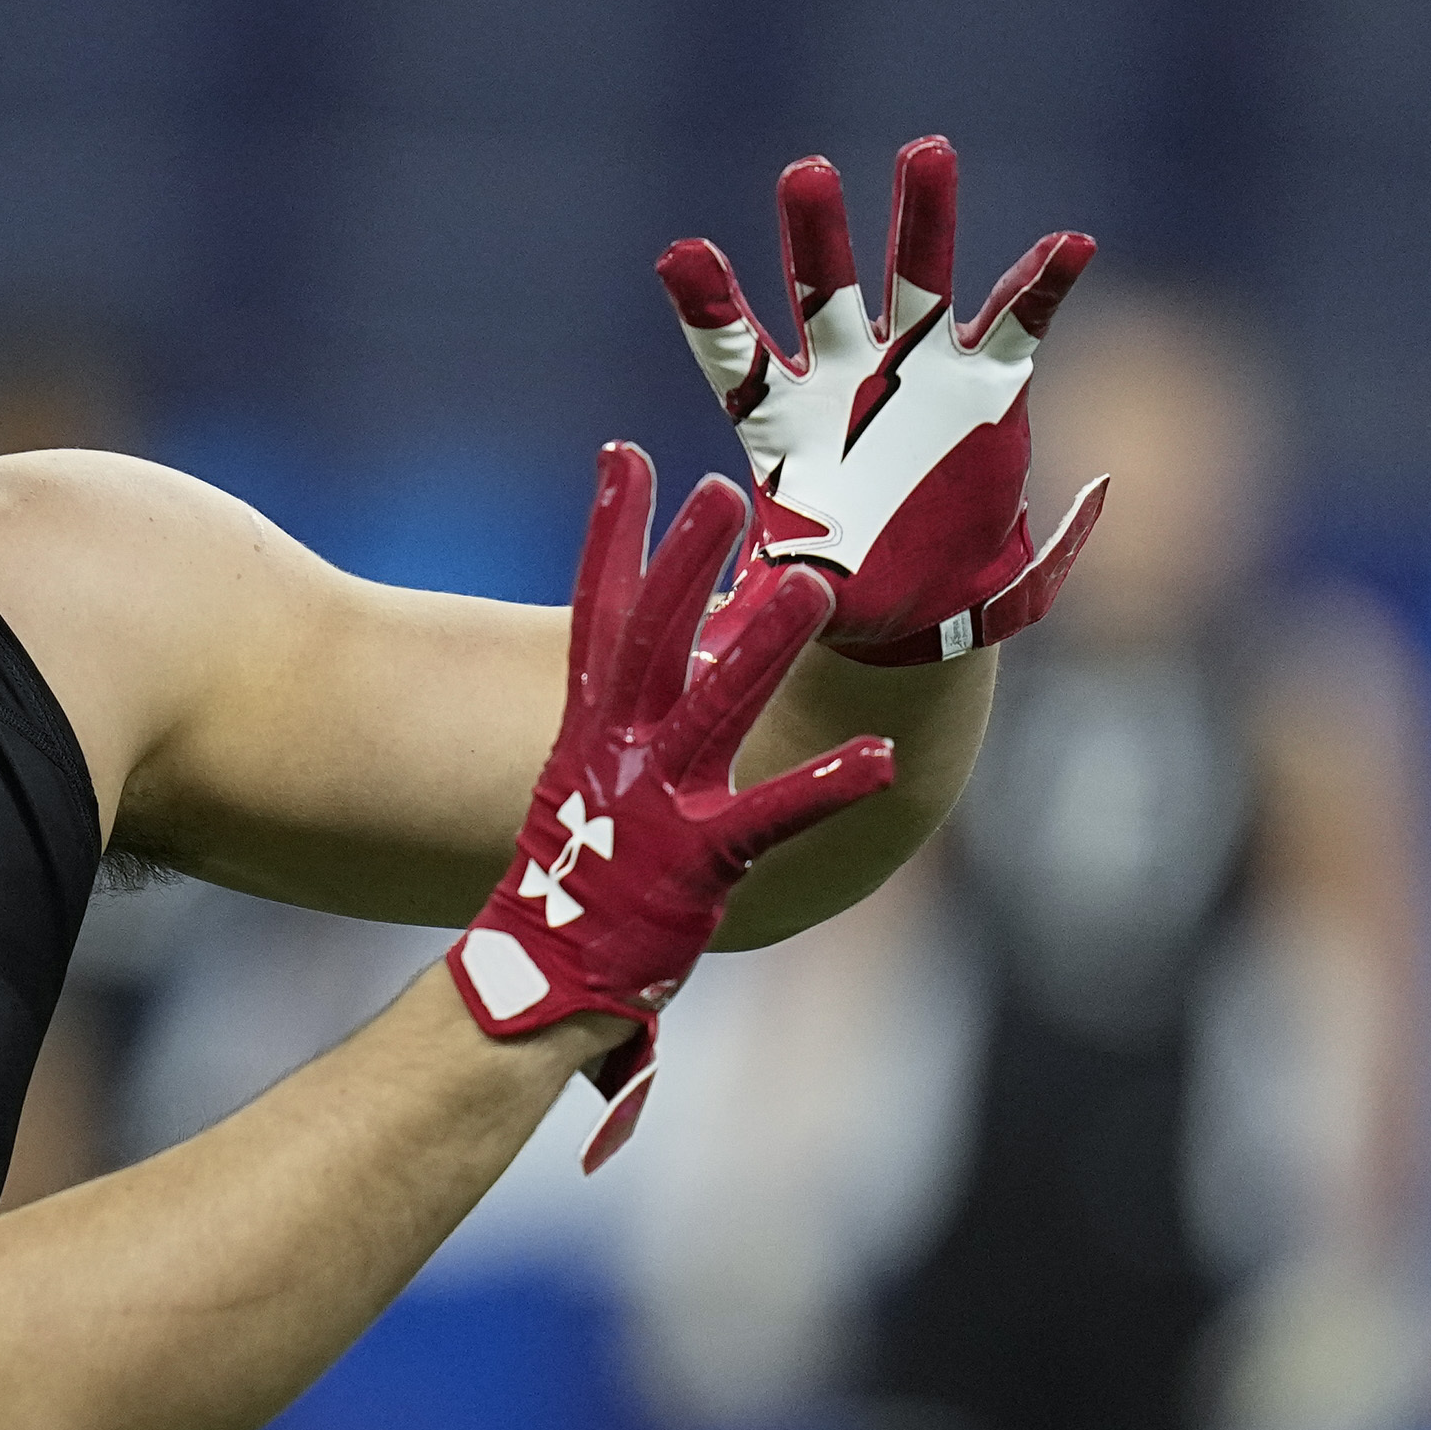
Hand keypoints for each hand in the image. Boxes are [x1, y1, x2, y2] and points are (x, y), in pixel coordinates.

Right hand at [447, 446, 894, 1168]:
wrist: (548, 976)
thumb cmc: (585, 872)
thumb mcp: (593, 778)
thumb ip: (635, 709)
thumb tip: (686, 643)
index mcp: (591, 726)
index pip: (600, 611)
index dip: (611, 531)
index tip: (623, 453)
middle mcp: (618, 752)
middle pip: (652, 639)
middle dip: (684, 563)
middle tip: (720, 487)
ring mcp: (655, 804)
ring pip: (715, 708)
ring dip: (765, 648)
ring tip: (818, 590)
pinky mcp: (697, 862)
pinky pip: (772, 818)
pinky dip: (826, 786)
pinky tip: (882, 759)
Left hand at [657, 137, 1104, 665]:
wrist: (918, 601)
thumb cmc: (843, 594)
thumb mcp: (799, 603)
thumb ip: (782, 602)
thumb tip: (771, 620)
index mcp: (780, 421)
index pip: (734, 354)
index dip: (709, 308)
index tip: (677, 253)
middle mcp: (843, 376)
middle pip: (824, 290)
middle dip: (817, 235)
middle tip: (804, 175)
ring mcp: (915, 371)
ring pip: (916, 280)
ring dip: (923, 217)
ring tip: (926, 152)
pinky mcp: (985, 384)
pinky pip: (1018, 323)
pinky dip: (1044, 284)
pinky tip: (1071, 243)